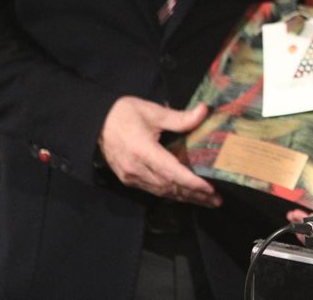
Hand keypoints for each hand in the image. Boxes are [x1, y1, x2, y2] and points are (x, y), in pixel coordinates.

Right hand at [98, 96, 221, 207]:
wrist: (96, 122)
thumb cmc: (124, 113)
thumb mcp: (153, 111)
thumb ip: (179, 117)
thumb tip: (204, 111)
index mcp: (143, 151)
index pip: (172, 172)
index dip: (192, 183)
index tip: (210, 189)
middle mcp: (136, 169)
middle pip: (169, 187)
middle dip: (194, 195)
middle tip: (216, 200)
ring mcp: (131, 177)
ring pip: (161, 192)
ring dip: (184, 197)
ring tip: (206, 200)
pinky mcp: (128, 179)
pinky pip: (153, 190)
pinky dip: (170, 194)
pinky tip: (184, 195)